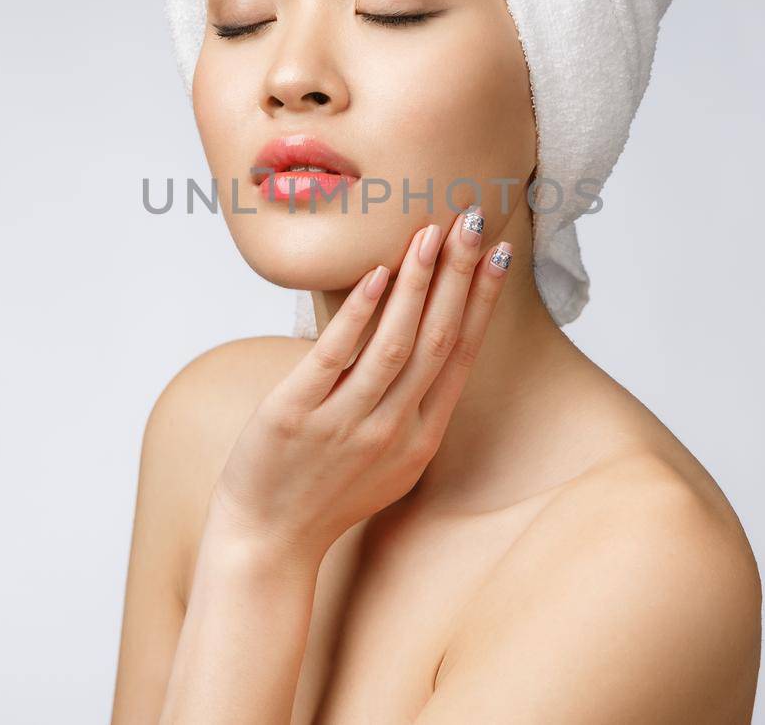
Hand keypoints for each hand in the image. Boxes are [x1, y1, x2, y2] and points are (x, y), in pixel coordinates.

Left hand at [207, 207, 512, 563]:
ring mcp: (345, 424)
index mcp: (421, 437)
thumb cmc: (326, 495)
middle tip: (470, 220)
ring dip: (417, 285)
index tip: (497, 253)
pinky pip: (335, 357)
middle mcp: (393, 429)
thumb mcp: (388, 460)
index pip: (460, 355)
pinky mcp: (296, 416)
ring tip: (429, 234)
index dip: (480, 301)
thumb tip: (425, 346)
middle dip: (457, 276)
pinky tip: (376, 276)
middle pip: (436, 340)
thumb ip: (410, 408)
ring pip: (395, 345)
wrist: (268, 544)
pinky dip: (360, 315)